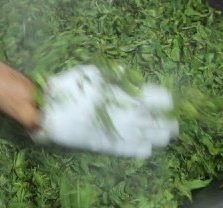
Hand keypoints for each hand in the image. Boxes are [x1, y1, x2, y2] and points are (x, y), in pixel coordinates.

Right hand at [31, 65, 178, 157]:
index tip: (167, 98)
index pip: (157, 99)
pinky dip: (143, 147)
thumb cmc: (68, 89)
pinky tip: (146, 145)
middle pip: (159, 121)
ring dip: (160, 134)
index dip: (163, 99)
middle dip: (167, 120)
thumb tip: (126, 72)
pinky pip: (135, 150)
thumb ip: (112, 74)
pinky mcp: (111, 147)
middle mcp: (128, 117)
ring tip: (165, 133)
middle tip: (173, 120)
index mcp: (125, 97)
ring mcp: (120, 133)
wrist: (49, 115)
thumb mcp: (89, 73)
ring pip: (152, 137)